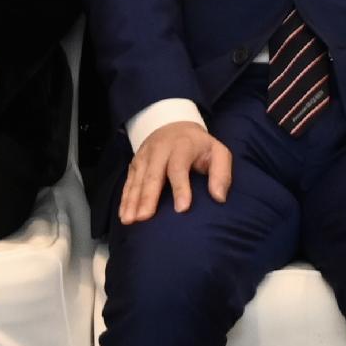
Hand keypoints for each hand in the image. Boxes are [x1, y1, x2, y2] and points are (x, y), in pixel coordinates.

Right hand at [120, 121, 234, 223]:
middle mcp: (160, 150)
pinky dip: (125, 200)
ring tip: (130, 220)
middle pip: (153, 175)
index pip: (179, 168)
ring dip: (132, 201)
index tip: (182, 208)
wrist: (174, 125)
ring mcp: (144, 157)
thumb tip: (219, 198)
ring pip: (138, 180)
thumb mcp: (218, 152)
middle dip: (148, 197)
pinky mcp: (135, 164)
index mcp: (182, 146)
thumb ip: (221, 174)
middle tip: (145, 217)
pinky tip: (124, 216)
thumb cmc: (199, 147)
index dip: (180, 188)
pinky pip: (128, 183)